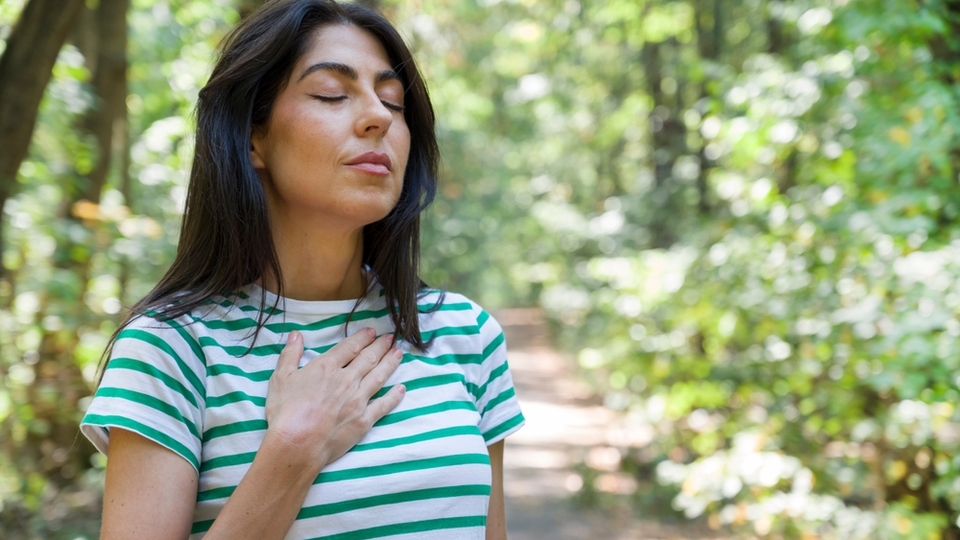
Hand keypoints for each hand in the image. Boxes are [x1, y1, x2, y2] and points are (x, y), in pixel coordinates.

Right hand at [264, 328, 404, 469]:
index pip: (350, 347)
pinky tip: (402, 388)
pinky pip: (384, 405)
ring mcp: (358, 400)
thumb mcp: (281, 378)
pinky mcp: (364, 420)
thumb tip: (296, 335)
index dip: (363, 337)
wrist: (297, 443)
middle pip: (368, 358)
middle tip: (391, 338)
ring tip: (398, 354)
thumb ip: (290, 354)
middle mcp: (346, 380)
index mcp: (327, 367)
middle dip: (381, 346)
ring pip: (379, 377)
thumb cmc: (285, 412)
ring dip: (390, 363)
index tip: (372, 331)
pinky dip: (394, 396)